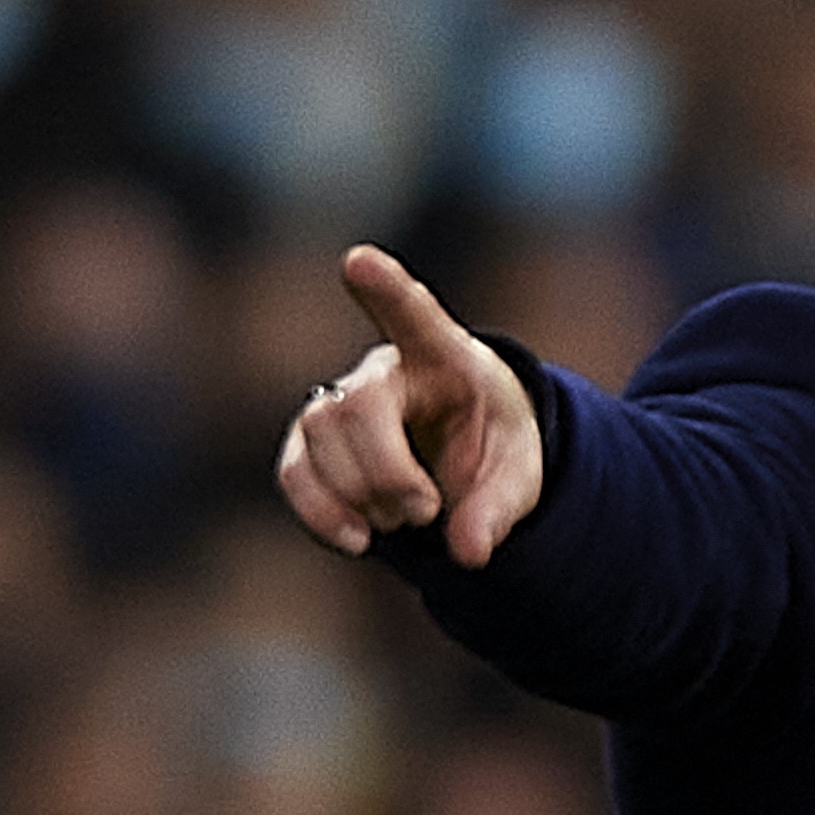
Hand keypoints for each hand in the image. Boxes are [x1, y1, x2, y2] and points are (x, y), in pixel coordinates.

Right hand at [278, 245, 543, 566]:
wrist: (462, 459)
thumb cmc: (493, 445)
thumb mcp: (520, 475)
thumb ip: (500, 510)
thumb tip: (470, 554)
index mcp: (444, 356)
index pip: (414, 315)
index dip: (386, 289)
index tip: (358, 261)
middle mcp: (382, 369)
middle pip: (355, 406)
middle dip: (387, 473)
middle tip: (426, 511)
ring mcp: (339, 403)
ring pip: (318, 437)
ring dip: (360, 495)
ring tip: (403, 521)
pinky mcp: (312, 445)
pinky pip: (293, 470)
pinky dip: (320, 513)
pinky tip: (358, 539)